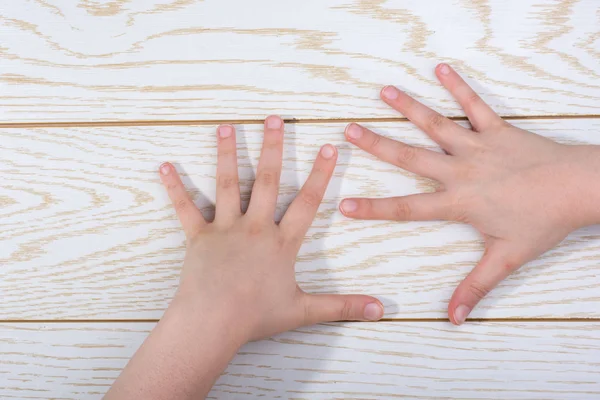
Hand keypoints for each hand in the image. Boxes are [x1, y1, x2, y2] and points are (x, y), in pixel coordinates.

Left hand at [160, 116, 383, 341]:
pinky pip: (186, 208)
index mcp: (281, 242)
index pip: (307, 202)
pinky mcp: (198, 236)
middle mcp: (254, 228)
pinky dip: (175, 187)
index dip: (321, 174)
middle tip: (274, 119)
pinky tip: (164, 167)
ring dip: (226, 154)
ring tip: (225, 127)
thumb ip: (342, 306)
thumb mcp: (304, 310)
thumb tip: (380, 310)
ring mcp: (225, 229)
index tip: (328, 147)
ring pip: (227, 184)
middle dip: (272, 148)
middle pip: (267, 181)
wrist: (213, 322)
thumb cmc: (256, 316)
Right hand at [340, 64, 598, 324]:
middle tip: (350, 131)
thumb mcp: (506, 258)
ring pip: (436, 124)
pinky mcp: (497, 129)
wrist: (579, 188)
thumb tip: (455, 319)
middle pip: (410, 157)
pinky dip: (457, 86)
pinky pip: (474, 105)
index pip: (406, 208)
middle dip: (377, 145)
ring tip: (385, 92)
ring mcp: (477, 146)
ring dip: (409, 107)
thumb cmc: (542, 222)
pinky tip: (440, 68)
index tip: (344, 204)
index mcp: (458, 202)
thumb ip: (476, 286)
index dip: (373, 209)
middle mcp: (460, 171)